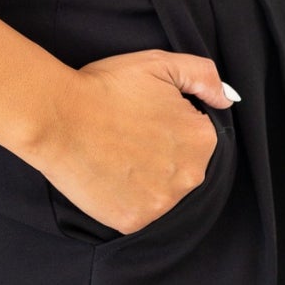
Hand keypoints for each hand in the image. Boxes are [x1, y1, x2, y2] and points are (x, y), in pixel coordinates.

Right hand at [30, 49, 236, 236]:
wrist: (58, 117)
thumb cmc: (106, 87)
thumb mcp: (160, 63)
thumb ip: (204, 76)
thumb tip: (226, 100)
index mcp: (202, 139)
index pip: (196, 134)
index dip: (169, 121)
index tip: (143, 114)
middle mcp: (191, 177)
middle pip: (182, 166)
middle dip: (162, 151)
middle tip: (127, 133)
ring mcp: (162, 204)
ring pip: (162, 191)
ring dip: (146, 176)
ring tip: (116, 153)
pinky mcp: (134, 221)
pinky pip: (138, 210)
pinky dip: (126, 197)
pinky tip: (108, 174)